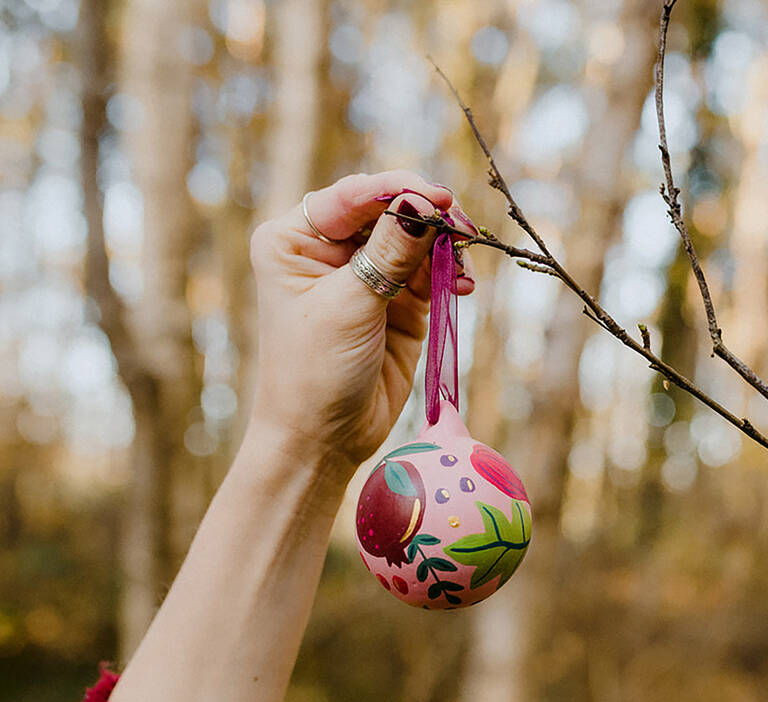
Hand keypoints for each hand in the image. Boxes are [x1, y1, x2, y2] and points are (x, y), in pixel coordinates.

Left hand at [248, 170, 476, 478]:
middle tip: (463, 230)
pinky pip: (430, 272)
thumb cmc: (315, 371)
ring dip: (445, 248)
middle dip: (429, 217)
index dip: (398, 191)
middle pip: (390, 212)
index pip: (353, 196)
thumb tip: (420, 204)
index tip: (438, 198)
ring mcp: (366, 275)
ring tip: (464, 269)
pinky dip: (450, 272)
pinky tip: (463, 283)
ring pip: (416, 239)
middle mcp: (329, 250)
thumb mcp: (349, 307)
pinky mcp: (397, 302)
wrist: (325, 437)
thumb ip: (389, 254)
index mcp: (295, 239)